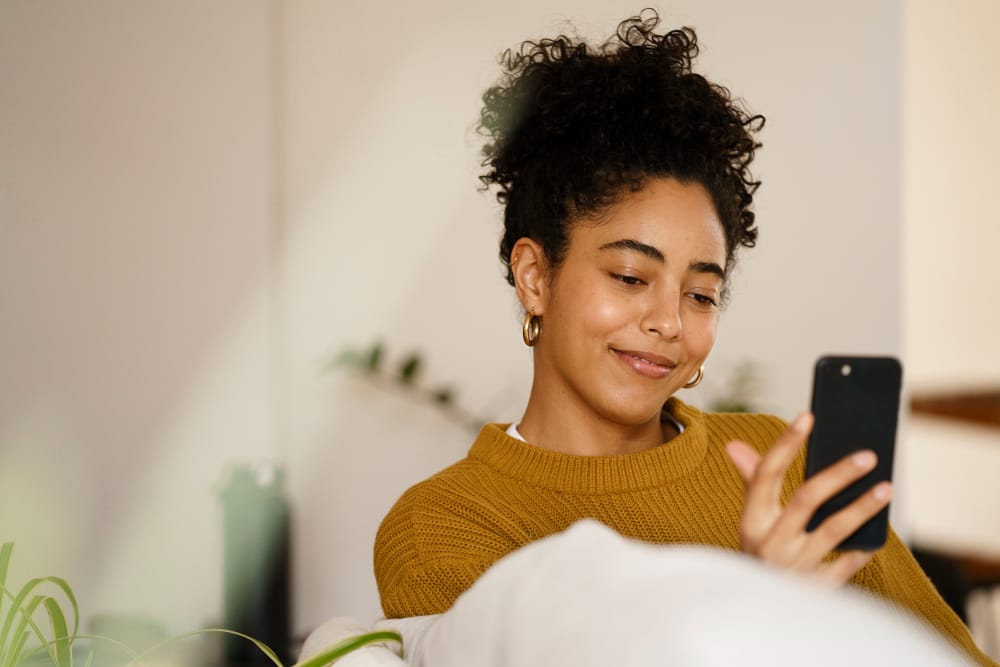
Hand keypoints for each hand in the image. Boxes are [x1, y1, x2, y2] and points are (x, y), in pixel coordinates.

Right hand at [725, 412, 892, 585]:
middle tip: (868, 455)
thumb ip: (752, 482)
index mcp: (751, 520)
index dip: (786, 443)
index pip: (766, 474)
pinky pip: (845, 566)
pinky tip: (879, 535)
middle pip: (805, 500)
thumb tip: (735, 446)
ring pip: (831, 531)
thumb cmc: (761, 555)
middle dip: (837, 474)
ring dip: (861, 507)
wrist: (757, 614)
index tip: (808, 416)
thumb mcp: (752, 521)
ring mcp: (792, 568)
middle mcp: (768, 543)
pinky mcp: (815, 590)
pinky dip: (862, 550)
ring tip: (885, 487)